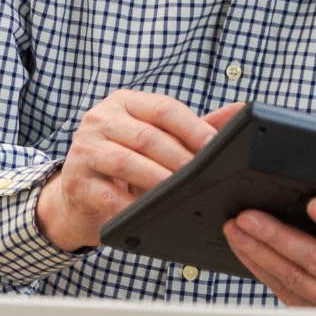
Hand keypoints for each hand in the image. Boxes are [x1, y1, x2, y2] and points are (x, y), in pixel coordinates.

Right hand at [37, 93, 242, 251]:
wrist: (79, 195)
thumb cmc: (126, 161)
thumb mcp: (158, 138)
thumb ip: (195, 126)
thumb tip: (239, 111)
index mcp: (125, 102)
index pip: (164, 108)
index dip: (192, 127)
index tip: (215, 146)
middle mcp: (101, 119)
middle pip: (147, 136)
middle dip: (180, 159)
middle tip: (204, 178)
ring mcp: (84, 149)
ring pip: (128, 162)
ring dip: (159, 180)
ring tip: (182, 194)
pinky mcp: (76, 181)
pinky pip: (108, 195)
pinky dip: (132, 205)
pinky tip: (150, 213)